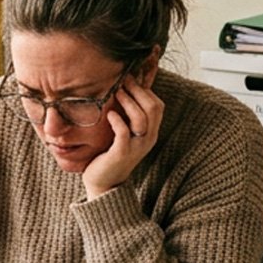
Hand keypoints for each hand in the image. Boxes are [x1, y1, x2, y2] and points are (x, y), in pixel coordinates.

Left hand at [82, 73, 163, 199]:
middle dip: (138, 90)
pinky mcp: (121, 153)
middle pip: (153, 108)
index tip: (129, 78)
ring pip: (142, 118)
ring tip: (116, 92)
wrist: (105, 184)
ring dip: (129, 101)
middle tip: (123, 80)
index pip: (158, 105)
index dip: (145, 89)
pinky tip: (109, 114)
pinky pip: (124, 133)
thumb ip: (128, 116)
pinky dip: (117, 120)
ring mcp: (136, 146)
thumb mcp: (126, 133)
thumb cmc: (111, 154)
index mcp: (151, 132)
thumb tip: (124, 90)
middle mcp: (147, 138)